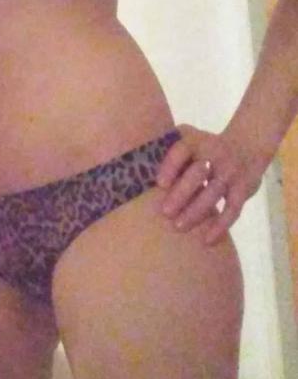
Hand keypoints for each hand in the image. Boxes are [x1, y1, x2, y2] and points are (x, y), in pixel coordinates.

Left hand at [156, 123, 264, 244]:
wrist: (247, 146)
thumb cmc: (204, 147)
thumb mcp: (189, 137)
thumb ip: (166, 147)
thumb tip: (132, 165)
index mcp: (197, 141)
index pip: (182, 149)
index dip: (171, 165)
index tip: (159, 183)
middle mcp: (215, 154)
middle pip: (198, 174)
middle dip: (182, 193)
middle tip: (165, 212)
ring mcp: (230, 172)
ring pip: (214, 193)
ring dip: (197, 211)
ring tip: (179, 227)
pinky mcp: (243, 189)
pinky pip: (233, 209)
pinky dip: (221, 225)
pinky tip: (207, 240)